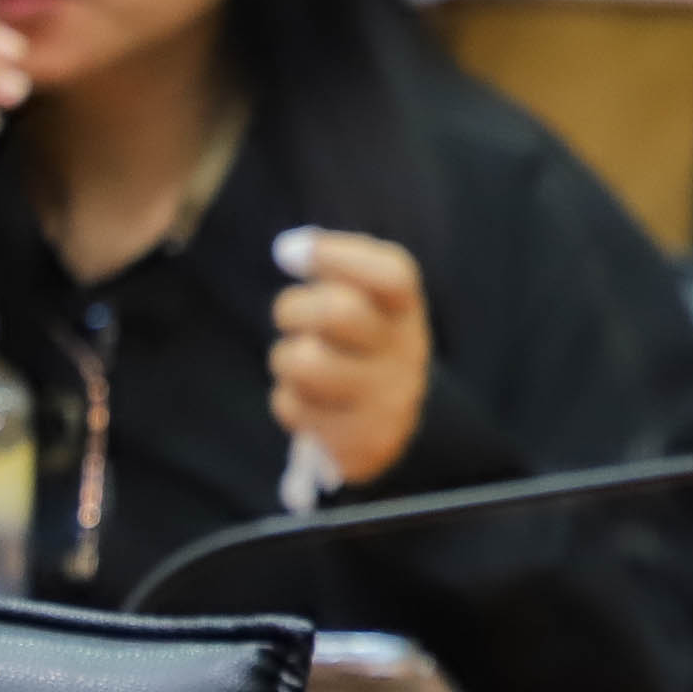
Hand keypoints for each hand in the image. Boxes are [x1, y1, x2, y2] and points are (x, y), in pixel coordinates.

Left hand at [269, 228, 434, 486]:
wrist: (392, 419)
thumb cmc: (360, 341)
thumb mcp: (362, 297)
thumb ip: (331, 265)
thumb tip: (289, 249)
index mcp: (405, 308)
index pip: (390, 273)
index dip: (334, 256)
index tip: (288, 253)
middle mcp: (407, 352)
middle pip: (338, 312)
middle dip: (293, 309)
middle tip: (290, 318)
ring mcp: (389, 400)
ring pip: (303, 363)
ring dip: (284, 359)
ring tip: (301, 365)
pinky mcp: (364, 442)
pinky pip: (293, 408)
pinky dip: (289, 402)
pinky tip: (313, 405)